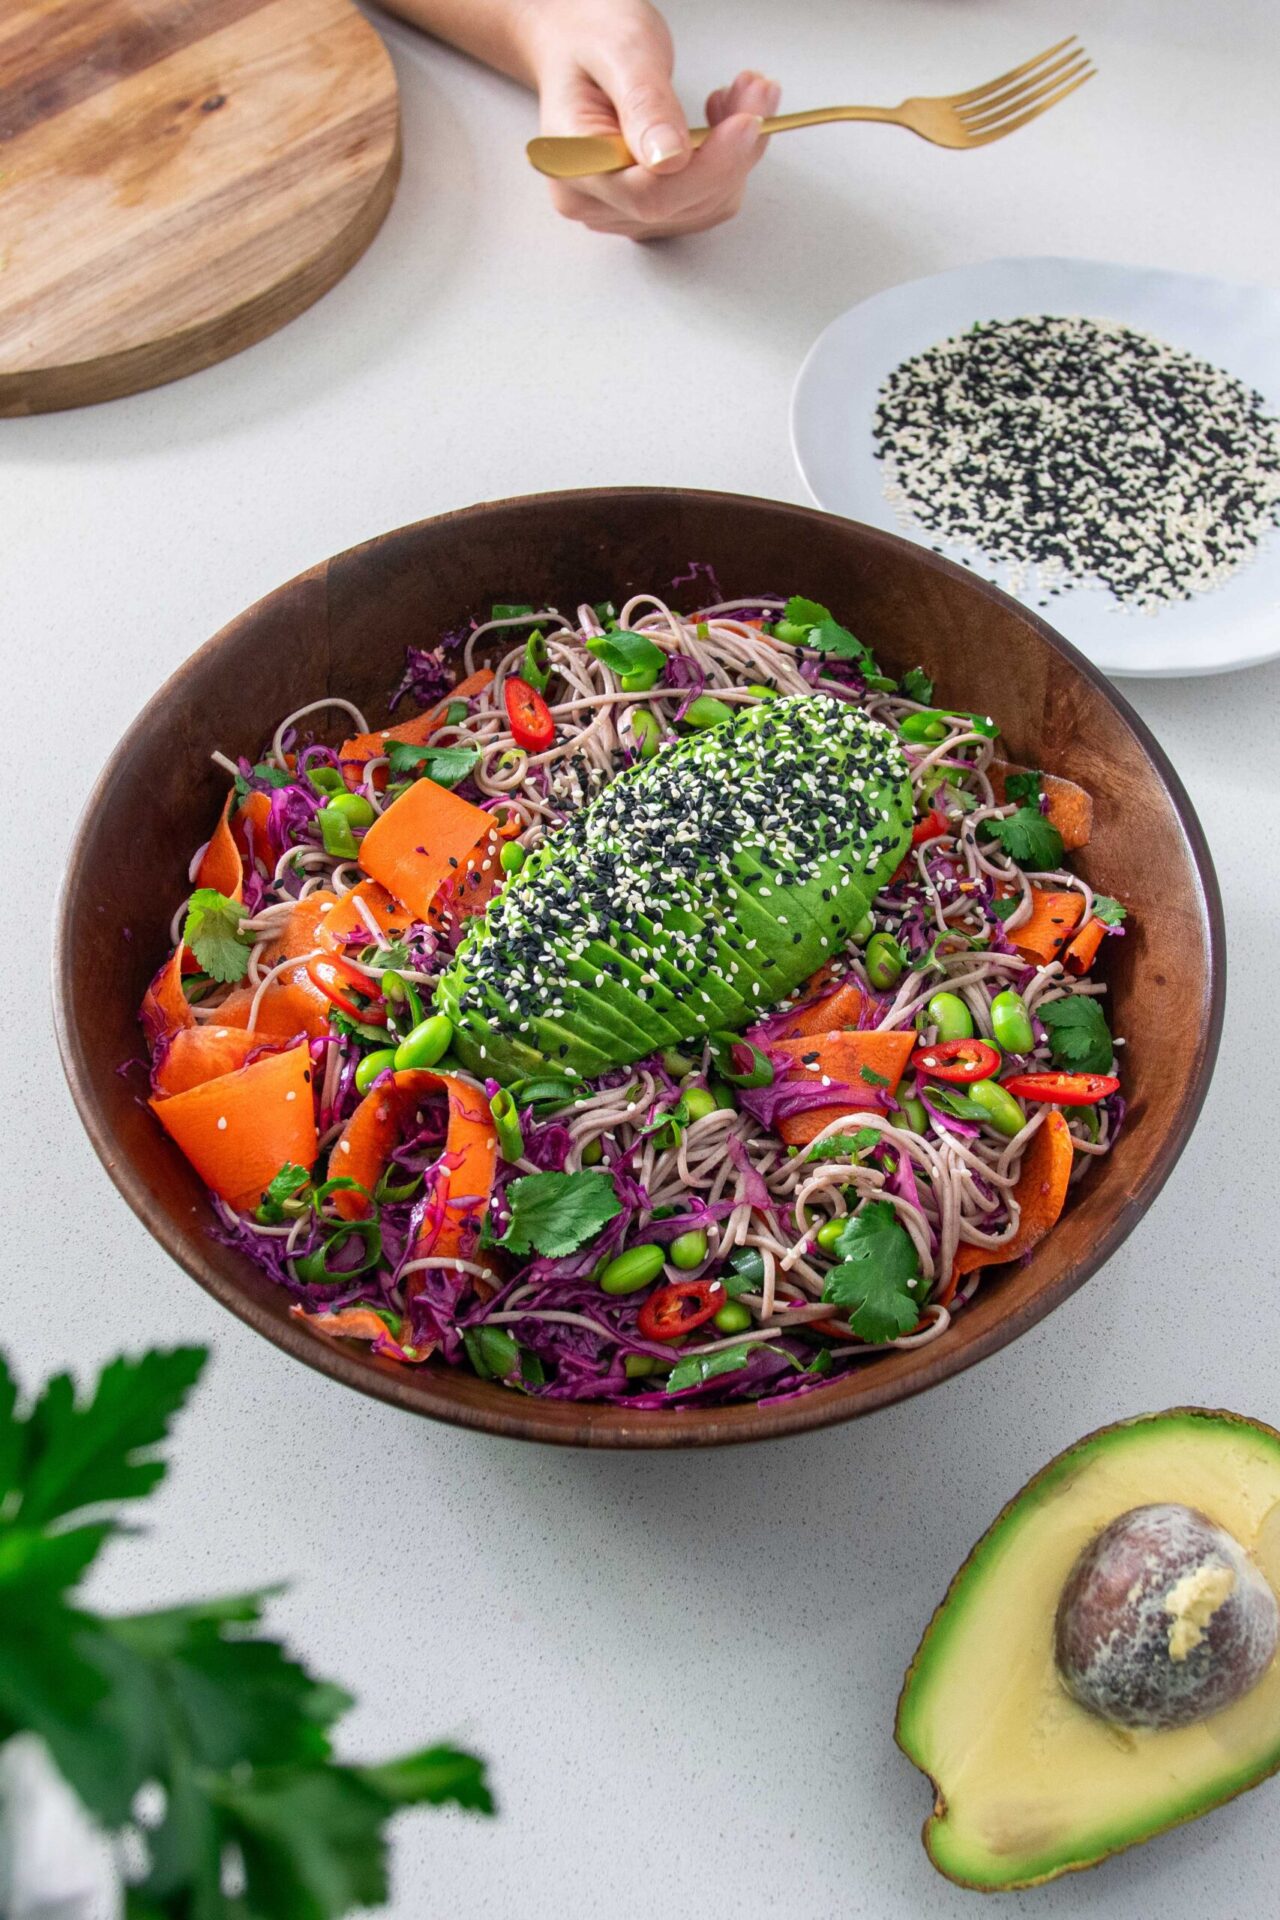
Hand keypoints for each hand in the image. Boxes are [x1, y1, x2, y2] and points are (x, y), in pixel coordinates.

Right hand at [523, 1, 779, 238]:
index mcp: (575, 166)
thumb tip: (669, 159)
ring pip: (705, 205)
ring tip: (741, 95)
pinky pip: (706, 201)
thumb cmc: (592, 39)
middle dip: (732, 151)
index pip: (650, 194)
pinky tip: (724, 122)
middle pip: (683, 203)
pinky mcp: (650, 207)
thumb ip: (644, 105)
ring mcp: (622, 209)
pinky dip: (729, 162)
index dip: (707, 166)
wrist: (580, 41)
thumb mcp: (620, 52)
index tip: (748, 123)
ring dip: (737, 154)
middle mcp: (593, 201)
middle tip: (758, 90)